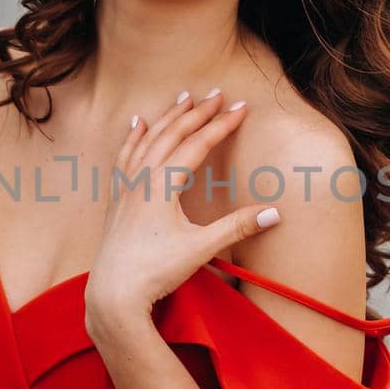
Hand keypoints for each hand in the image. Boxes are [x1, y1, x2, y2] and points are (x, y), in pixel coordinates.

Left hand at [84, 87, 281, 329]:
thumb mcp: (201, 249)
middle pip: (172, 135)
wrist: (113, 294)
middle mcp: (141, 180)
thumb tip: (276, 212)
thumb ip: (237, 228)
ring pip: (148, 141)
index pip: (197, 145)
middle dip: (197, 113)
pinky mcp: (117, 200)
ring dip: (168, 118)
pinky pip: (125, 157)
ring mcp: (126, 188)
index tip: (242, 107)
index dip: (221, 125)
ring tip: (184, 99)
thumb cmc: (155, 272)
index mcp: (162, 186)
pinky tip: (137, 123)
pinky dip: (134, 137)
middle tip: (218, 94)